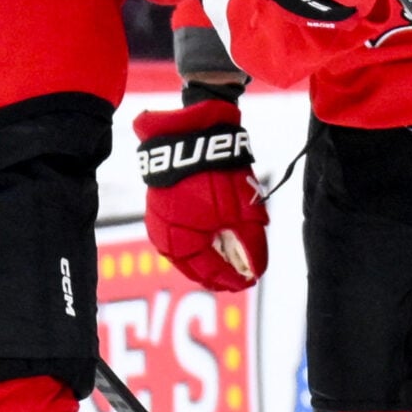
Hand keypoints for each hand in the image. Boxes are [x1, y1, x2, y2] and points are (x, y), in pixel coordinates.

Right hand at [134, 102, 270, 291]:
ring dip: (206, 256)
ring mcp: (157, 220)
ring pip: (184, 251)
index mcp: (181, 243)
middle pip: (193, 267)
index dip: (233, 278)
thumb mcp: (242, 213)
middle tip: (241, 274)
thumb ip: (250, 246)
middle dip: (218, 271)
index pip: (210, 273)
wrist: (191, 132)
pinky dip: (196, 238)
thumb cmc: (217, 174)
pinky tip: (212, 235)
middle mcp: (163, 237)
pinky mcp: (159, 205)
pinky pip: (178, 232)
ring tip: (229, 257)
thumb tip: (254, 270)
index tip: (253, 278)